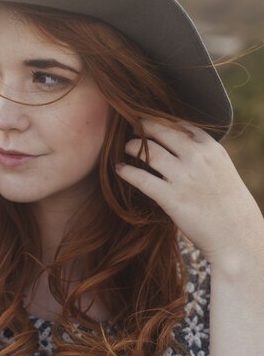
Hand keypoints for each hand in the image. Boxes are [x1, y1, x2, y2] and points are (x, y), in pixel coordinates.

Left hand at [115, 119, 263, 266]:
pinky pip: (141, 178)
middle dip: (141, 126)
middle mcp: (197, 157)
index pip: (178, 122)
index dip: (159, 119)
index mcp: (210, 148)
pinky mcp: (170, 198)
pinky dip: (126, 171)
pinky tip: (119, 169)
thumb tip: (178, 141)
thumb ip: (201, 152)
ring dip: (131, 146)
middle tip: (129, 127)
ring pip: (147, 151)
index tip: (147, 120)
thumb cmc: (228, 203)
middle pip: (159, 130)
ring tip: (124, 148)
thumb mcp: (221, 167)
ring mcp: (183, 177)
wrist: (237, 236)